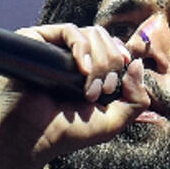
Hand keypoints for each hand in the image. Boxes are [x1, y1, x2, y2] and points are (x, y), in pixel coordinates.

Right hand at [0, 23, 148, 164]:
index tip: (126, 67)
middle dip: (111, 64)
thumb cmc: (67, 132)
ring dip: (99, 61)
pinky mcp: (37, 41)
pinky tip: (83, 69)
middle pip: (104, 38)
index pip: (112, 46)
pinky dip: (82, 47)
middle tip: (102, 91)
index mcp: (88, 70)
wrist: (32, 138)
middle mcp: (70, 57)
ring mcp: (54, 48)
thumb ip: (137, 99)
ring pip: (90, 33)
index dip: (122, 54)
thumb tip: (137, 63)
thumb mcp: (113, 121)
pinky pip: (69, 30)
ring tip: (90, 89)